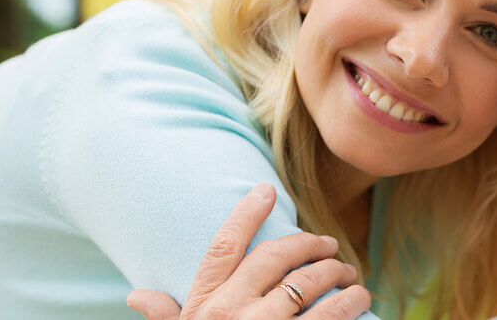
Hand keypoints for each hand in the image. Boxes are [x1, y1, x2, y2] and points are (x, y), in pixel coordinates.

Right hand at [126, 183, 371, 318]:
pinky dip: (351, 304)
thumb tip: (136, 297)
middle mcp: (232, 313)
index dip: (244, 214)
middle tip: (327, 244)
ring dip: (337, 273)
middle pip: (276, 257)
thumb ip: (166, 318)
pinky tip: (360, 299)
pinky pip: (332, 317)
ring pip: (309, 284)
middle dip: (307, 244)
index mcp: (204, 306)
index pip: (223, 247)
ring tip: (349, 273)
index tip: (265, 190)